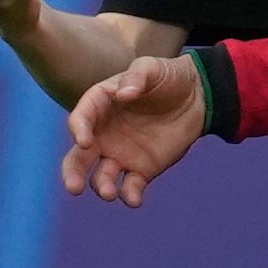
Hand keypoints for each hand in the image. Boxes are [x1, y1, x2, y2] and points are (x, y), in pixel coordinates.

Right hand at [64, 54, 206, 206]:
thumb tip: (123, 94)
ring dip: (101, 187)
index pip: (80, 119)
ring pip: (100, 176)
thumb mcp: (151, 67)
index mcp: (99, 106)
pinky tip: (134, 200)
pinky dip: (129, 195)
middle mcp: (103, 134)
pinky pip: (130, 187)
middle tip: (73, 187)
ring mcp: (120, 154)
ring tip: (109, 193)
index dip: (78, 130)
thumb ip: (137, 77)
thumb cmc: (167, 77)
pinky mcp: (141, 170)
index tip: (84, 141)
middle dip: (72, 173)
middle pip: (78, 158)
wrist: (196, 97)